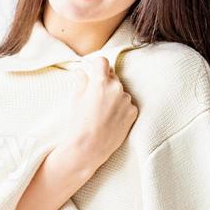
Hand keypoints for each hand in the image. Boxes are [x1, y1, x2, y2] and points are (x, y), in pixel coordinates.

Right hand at [56, 55, 138, 175]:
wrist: (89, 147)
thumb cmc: (79, 123)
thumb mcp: (76, 100)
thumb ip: (81, 82)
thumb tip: (81, 72)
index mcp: (100, 82)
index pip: (103, 62)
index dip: (97, 66)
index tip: (95, 71)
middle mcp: (116, 88)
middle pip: (112, 77)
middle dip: (105, 83)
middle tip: (96, 97)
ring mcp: (126, 100)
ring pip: (121, 92)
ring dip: (115, 96)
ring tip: (104, 112)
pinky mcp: (133, 112)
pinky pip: (128, 104)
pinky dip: (122, 109)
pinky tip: (112, 119)